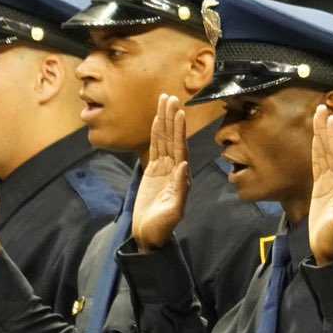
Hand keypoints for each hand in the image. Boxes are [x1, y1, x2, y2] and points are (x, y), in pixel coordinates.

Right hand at [130, 94, 191, 250]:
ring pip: (164, 140)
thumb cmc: (162, 227)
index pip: (180, 148)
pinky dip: (155, 133)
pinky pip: (155, 148)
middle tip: (170, 97)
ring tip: (164, 101)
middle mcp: (175, 169)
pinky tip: (156, 121)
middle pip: (173, 138)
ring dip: (164, 121)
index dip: (179, 130)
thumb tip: (183, 165)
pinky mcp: (153, 172)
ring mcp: (164, 169)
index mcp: (181, 177)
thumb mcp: (173, 211)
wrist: (150, 235)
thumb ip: (179, 189)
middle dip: (171, 118)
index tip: (179, 112)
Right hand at [307, 103, 332, 264]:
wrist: (330, 252)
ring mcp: (331, 183)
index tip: (330, 119)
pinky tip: (316, 138)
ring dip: (323, 135)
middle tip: (322, 108)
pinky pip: (319, 164)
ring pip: (326, 154)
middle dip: (328, 129)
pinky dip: (317, 150)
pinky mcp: (321, 188)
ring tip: (319, 115)